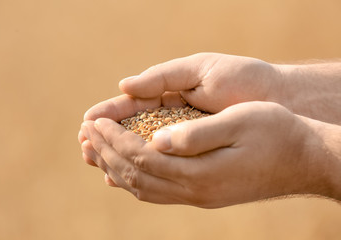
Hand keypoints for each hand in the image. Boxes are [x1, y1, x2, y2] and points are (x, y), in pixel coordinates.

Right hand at [79, 52, 281, 165]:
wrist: (277, 99)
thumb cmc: (241, 78)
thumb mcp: (200, 69)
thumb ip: (163, 77)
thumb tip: (124, 86)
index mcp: (169, 94)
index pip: (131, 106)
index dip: (109, 115)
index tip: (87, 123)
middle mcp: (172, 119)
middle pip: (131, 131)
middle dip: (106, 138)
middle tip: (83, 144)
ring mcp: (182, 138)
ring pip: (142, 150)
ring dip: (117, 156)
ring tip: (94, 160)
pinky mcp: (194, 155)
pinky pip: (162, 165)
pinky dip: (142, 170)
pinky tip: (123, 177)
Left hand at [81, 101, 334, 207]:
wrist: (305, 160)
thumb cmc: (277, 133)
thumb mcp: (240, 122)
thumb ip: (197, 134)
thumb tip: (157, 141)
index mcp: (201, 173)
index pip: (142, 158)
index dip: (114, 140)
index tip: (94, 123)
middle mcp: (196, 191)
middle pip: (136, 175)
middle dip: (107, 153)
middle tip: (85, 134)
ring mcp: (200, 196)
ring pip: (144, 188)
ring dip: (115, 167)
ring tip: (95, 151)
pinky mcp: (205, 194)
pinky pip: (159, 193)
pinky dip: (135, 181)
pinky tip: (124, 172)